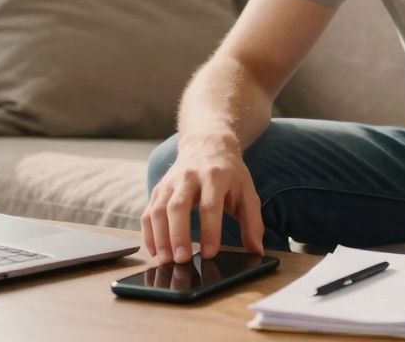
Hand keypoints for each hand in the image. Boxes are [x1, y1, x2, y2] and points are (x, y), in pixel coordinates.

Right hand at [140, 132, 263, 265]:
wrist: (207, 144)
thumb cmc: (229, 173)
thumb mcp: (247, 192)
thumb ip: (253, 222)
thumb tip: (256, 250)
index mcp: (215, 176)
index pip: (210, 205)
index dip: (210, 230)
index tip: (209, 253)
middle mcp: (189, 177)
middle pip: (178, 206)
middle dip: (178, 235)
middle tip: (182, 259)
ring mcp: (170, 182)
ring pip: (159, 209)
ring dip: (160, 237)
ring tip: (165, 260)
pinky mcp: (158, 189)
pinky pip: (148, 212)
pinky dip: (148, 233)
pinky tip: (154, 251)